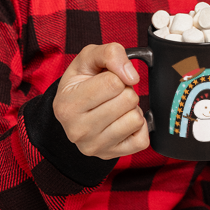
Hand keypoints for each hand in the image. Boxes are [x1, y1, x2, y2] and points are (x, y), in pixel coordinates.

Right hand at [53, 43, 148, 158]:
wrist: (73, 112)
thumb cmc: (82, 82)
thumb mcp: (88, 58)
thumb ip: (110, 54)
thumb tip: (131, 76)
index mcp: (67, 104)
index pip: (114, 83)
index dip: (117, 76)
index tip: (106, 80)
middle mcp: (78, 130)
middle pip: (128, 99)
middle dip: (125, 92)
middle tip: (111, 96)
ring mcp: (94, 146)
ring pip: (136, 119)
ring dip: (131, 110)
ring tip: (116, 109)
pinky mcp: (112, 155)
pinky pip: (142, 140)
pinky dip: (138, 128)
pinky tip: (122, 123)